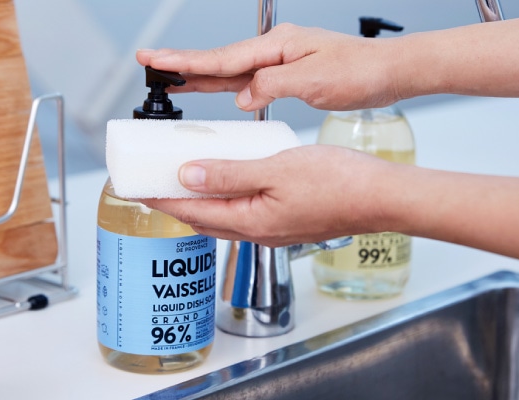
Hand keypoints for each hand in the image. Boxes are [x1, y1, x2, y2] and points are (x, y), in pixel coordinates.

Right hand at [136, 23, 406, 111]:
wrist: (388, 72)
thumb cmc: (360, 71)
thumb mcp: (315, 81)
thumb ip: (273, 86)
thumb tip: (243, 95)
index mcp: (277, 47)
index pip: (222, 58)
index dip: (187, 63)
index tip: (157, 61)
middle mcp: (274, 52)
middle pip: (219, 60)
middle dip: (183, 64)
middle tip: (150, 64)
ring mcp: (280, 63)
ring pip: (231, 71)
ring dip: (201, 76)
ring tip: (171, 79)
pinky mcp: (287, 76)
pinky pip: (248, 81)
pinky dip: (228, 87)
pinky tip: (219, 94)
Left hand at [142, 145, 409, 246]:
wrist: (381, 197)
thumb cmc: (339, 185)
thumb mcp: (275, 169)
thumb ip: (229, 173)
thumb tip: (187, 175)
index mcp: (251, 221)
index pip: (191, 212)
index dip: (160, 200)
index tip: (137, 189)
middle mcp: (259, 231)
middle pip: (203, 218)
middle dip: (174, 203)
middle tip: (154, 183)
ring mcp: (274, 228)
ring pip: (224, 216)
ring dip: (200, 201)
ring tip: (185, 178)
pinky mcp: (288, 221)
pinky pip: (245, 212)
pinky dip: (227, 198)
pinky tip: (231, 180)